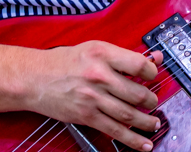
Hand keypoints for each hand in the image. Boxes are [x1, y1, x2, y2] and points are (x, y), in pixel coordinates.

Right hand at [29, 40, 163, 150]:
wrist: (35, 78)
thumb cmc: (64, 62)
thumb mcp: (96, 48)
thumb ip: (125, 55)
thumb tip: (154, 58)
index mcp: (103, 54)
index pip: (139, 65)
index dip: (152, 72)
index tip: (153, 76)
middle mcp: (99, 75)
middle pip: (136, 93)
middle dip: (151, 100)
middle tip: (154, 102)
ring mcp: (93, 98)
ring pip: (129, 114)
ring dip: (146, 121)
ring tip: (154, 123)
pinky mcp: (86, 116)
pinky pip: (114, 130)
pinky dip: (132, 139)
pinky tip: (144, 143)